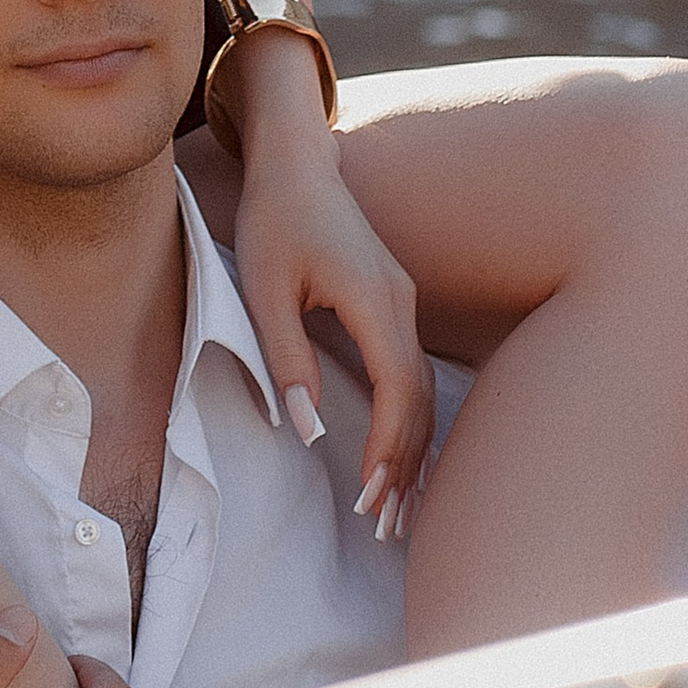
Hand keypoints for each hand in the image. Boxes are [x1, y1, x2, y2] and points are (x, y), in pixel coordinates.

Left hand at [227, 81, 434, 538]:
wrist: (298, 162)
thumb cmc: (275, 220)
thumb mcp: (264, 290)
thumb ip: (286, 358)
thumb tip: (308, 429)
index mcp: (373, 299)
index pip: (396, 392)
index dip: (386, 451)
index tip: (368, 500)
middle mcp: (401, 302)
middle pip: (419, 400)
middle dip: (404, 465)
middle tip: (384, 525)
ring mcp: (404, 301)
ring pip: (423, 390)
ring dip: (412, 449)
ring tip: (395, 508)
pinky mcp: (395, 302)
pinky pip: (414, 373)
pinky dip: (410, 420)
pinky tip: (400, 456)